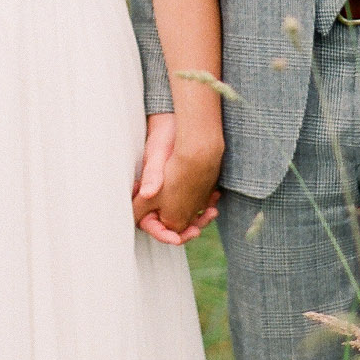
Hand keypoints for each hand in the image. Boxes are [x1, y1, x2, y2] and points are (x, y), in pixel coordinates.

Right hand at [132, 114, 221, 245]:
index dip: (161, 233)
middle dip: (182, 230)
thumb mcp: (158, 154)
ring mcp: (171, 190)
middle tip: (197, 230)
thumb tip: (148, 193)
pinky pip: (193, 203)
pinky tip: (215, 199)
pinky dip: (203, 205)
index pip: (146, 222)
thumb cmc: (164, 134)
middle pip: (167, 223)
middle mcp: (157, 194)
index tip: (177, 239)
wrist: (180, 120)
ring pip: (182, 215)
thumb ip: (153, 174)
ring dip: (196, 218)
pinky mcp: (184, 184)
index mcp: (145, 191)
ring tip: (212, 212)